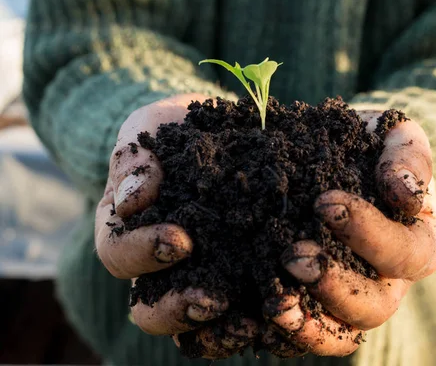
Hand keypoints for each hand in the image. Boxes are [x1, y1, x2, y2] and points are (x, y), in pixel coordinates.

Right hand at [94, 94, 256, 358]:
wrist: (216, 134)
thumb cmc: (174, 131)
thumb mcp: (150, 130)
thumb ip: (135, 161)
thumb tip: (132, 200)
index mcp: (127, 233)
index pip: (119, 255)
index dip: (144, 254)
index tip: (180, 240)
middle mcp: (159, 269)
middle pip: (152, 312)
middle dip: (179, 310)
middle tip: (211, 300)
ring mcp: (201, 278)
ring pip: (199, 325)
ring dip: (223, 330)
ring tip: (257, 320)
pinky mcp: (242, 279)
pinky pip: (246, 311)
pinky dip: (264, 317)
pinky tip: (291, 309)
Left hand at [263, 112, 435, 356]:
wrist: (345, 164)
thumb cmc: (375, 150)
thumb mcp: (398, 138)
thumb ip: (408, 157)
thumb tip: (404, 192)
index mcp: (418, 245)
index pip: (403, 253)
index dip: (368, 233)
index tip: (324, 203)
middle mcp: (389, 283)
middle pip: (373, 307)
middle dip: (334, 285)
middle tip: (292, 256)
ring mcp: (352, 301)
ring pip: (339, 334)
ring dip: (306, 324)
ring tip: (272, 302)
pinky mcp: (316, 306)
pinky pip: (302, 332)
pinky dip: (278, 330)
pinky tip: (250, 313)